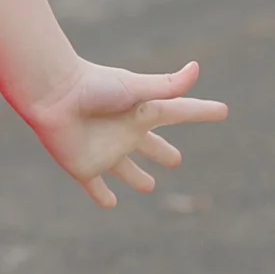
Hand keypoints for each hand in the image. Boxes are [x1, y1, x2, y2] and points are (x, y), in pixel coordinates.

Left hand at [25, 58, 226, 209]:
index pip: (179, 113)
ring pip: (125, 169)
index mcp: (142, 113)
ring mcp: (106, 152)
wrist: (52, 96)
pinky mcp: (84, 168)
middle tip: (176, 160)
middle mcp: (126, 133)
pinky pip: (95, 187)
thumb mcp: (135, 87)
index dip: (201, 112)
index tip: (222, 111)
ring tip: (148, 185)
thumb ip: (167, 85)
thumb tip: (196, 69)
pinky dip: (103, 196)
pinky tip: (110, 204)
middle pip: (150, 146)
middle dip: (163, 152)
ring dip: (137, 178)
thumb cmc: (94, 87)